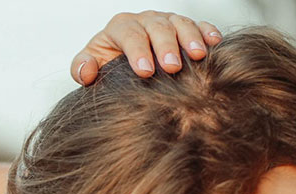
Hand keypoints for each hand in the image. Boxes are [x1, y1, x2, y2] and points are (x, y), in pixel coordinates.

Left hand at [71, 10, 221, 83]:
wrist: (123, 66)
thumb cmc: (107, 65)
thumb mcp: (90, 65)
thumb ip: (81, 67)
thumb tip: (87, 71)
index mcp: (120, 27)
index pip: (129, 34)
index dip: (137, 51)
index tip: (145, 71)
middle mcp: (145, 21)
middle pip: (157, 27)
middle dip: (165, 46)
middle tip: (172, 67)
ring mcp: (166, 22)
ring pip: (180, 23)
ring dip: (190, 38)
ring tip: (198, 55)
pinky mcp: (184, 28)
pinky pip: (198, 25)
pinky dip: (206, 32)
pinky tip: (214, 43)